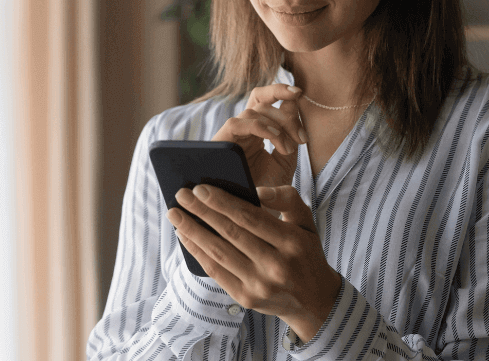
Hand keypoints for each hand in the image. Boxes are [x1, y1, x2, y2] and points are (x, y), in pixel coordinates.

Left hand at [168, 183, 341, 343]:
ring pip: (218, 252)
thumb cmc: (306, 252)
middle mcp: (275, 265)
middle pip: (230, 233)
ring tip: (175, 214)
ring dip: (192, 231)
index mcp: (292, 241)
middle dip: (201, 211)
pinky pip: (215, 271)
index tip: (201, 188)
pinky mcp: (245, 298)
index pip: (250, 217)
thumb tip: (256, 190)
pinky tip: (185, 236)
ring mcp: (259, 284)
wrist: (313, 300)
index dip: (223, 202)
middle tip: (181, 195)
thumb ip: (286, 199)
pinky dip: (197, 252)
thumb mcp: (307, 221)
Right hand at [210, 84, 307, 189]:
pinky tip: (276, 139)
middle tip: (301, 138)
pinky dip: (259, 126)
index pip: (265, 99)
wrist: (254, 215)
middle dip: (286, 114)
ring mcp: (231, 136)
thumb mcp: (285, 158)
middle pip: (260, 99)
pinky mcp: (220, 144)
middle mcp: (243, 129)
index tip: (299, 93)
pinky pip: (236, 123)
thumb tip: (293, 101)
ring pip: (252, 110)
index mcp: (257, 129)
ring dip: (276, 126)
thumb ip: (290, 133)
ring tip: (289, 149)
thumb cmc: (268, 189)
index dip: (280, 90)